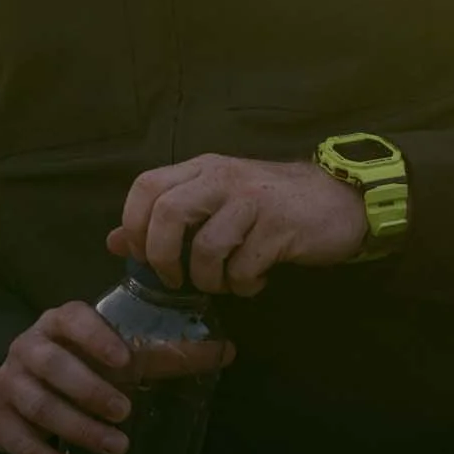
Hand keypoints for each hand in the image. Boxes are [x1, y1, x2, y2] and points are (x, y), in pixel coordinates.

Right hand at [0, 301, 232, 453]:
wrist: (22, 385)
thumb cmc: (82, 364)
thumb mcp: (117, 355)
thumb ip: (165, 355)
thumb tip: (227, 351)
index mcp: (59, 322)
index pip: (72, 319)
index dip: (96, 337)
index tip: (126, 360)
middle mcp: (27, 347)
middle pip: (51, 365)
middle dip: (89, 390)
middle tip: (126, 412)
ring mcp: (8, 384)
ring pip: (38, 405)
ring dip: (78, 429)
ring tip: (116, 448)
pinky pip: (22, 446)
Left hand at [109, 153, 366, 295]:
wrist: (339, 200)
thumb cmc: (270, 204)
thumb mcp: (215, 201)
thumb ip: (167, 216)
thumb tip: (114, 242)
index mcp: (202, 168)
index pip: (146, 186)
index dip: (133, 225)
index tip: (141, 256)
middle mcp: (222, 178)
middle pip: (167, 213)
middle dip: (161, 257)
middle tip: (174, 280)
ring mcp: (252, 201)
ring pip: (206, 247)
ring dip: (210, 279)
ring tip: (224, 282)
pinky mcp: (279, 227)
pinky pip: (244, 267)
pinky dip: (244, 284)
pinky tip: (254, 280)